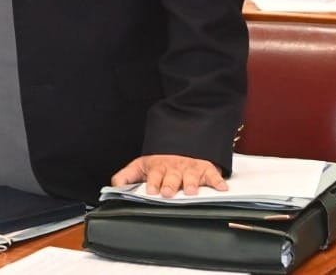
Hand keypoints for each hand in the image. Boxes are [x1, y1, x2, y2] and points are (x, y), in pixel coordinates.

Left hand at [111, 154, 226, 196]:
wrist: (182, 143)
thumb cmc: (160, 162)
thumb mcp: (140, 166)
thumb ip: (126, 176)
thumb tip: (114, 185)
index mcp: (158, 168)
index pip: (154, 175)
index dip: (153, 182)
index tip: (151, 189)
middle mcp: (174, 168)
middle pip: (172, 177)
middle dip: (170, 184)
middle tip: (167, 192)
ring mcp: (190, 168)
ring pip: (191, 176)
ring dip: (191, 182)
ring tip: (190, 190)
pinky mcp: (205, 169)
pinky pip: (213, 175)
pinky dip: (218, 181)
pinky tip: (221, 188)